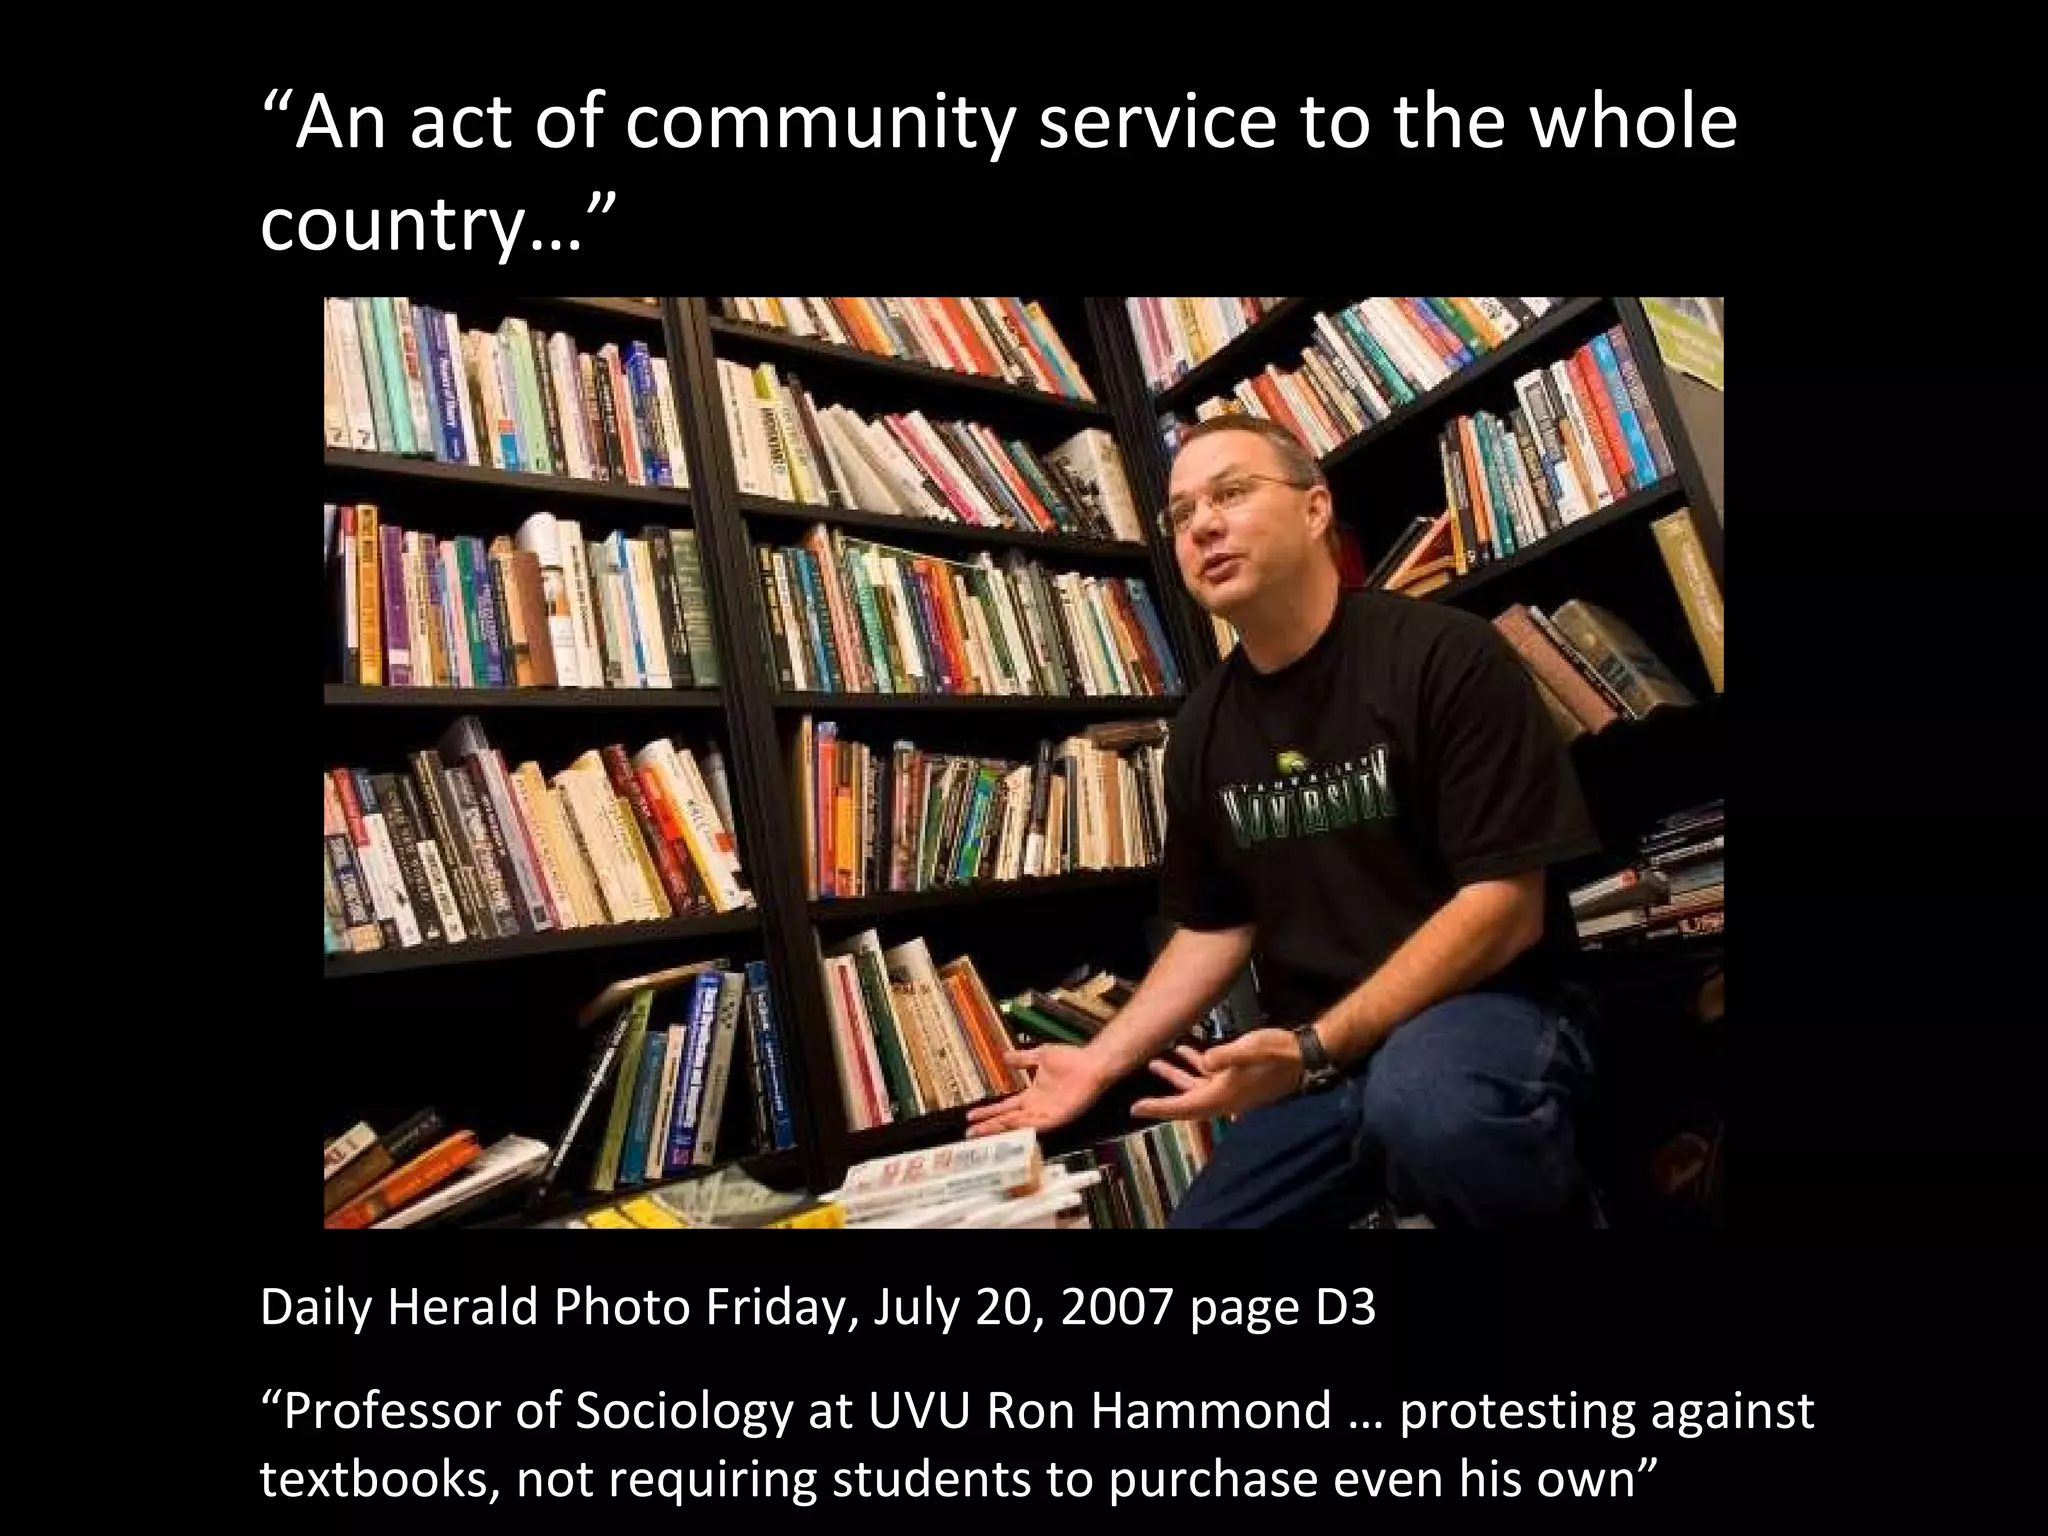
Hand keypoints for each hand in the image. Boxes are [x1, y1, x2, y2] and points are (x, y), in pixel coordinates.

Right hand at [964, 1044, 1108, 1138]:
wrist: (1091, 1062)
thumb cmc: (1070, 1059)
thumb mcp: (1040, 1055)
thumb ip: (1022, 1058)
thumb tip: (1004, 1055)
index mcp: (1031, 1096)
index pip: (1005, 1107)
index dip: (988, 1112)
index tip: (970, 1116)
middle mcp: (1036, 1108)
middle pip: (1007, 1120)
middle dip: (988, 1127)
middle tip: (969, 1133)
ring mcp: (1046, 1114)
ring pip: (1018, 1125)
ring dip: (1001, 1129)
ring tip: (983, 1132)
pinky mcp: (1057, 1117)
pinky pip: (1037, 1125)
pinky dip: (1023, 1127)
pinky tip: (1009, 1127)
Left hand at [1131, 1029, 1304, 1121]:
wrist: (1302, 1056)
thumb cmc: (1278, 1054)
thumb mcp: (1250, 1050)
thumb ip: (1225, 1055)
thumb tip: (1204, 1060)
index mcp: (1222, 1096)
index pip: (1182, 1107)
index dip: (1158, 1108)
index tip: (1135, 1109)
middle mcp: (1223, 1098)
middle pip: (1184, 1103)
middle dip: (1161, 1099)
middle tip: (1137, 1101)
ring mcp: (1230, 1090)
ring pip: (1194, 1088)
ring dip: (1175, 1077)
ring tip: (1155, 1063)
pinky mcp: (1236, 1079)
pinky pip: (1207, 1077)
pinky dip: (1194, 1066)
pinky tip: (1187, 1050)